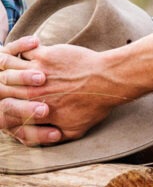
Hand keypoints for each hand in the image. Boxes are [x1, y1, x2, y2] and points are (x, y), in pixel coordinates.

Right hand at [0, 38, 117, 145]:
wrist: (109, 80)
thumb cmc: (96, 105)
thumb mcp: (75, 129)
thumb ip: (55, 135)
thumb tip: (45, 137)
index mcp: (36, 112)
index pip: (9, 113)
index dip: (9, 107)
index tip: (18, 101)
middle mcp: (32, 93)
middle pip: (4, 89)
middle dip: (5, 85)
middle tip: (9, 83)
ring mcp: (37, 73)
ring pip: (10, 69)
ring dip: (12, 68)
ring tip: (16, 66)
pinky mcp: (45, 55)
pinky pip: (24, 51)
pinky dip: (24, 49)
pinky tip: (31, 48)